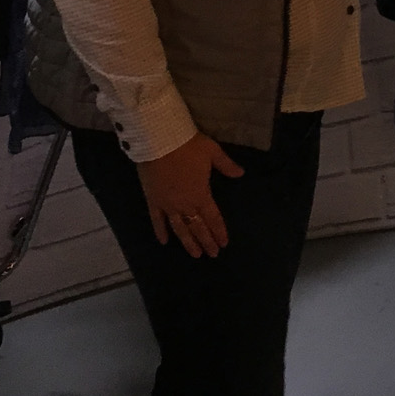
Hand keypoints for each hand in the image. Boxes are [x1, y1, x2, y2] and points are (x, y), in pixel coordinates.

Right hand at [135, 133, 244, 257]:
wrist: (159, 141)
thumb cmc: (188, 146)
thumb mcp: (212, 152)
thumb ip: (226, 165)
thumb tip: (241, 173)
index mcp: (201, 195)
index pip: (213, 218)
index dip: (219, 231)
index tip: (223, 244)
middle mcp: (185, 205)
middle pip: (198, 227)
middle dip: (206, 241)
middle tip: (212, 254)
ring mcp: (168, 205)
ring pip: (180, 228)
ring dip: (188, 242)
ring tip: (195, 255)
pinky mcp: (153, 200)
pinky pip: (157, 220)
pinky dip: (160, 232)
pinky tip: (164, 242)